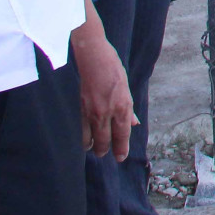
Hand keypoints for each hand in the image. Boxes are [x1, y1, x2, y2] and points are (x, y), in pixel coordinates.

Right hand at [72, 21, 136, 160]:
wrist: (94, 57)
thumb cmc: (113, 69)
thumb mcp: (127, 89)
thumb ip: (128, 110)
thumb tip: (133, 124)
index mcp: (123, 106)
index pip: (122, 134)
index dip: (121, 148)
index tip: (120, 157)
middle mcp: (108, 112)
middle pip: (106, 140)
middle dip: (106, 151)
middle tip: (106, 155)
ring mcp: (93, 111)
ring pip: (92, 138)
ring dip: (94, 147)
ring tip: (96, 150)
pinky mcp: (81, 108)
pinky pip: (82, 129)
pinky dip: (84, 138)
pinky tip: (85, 141)